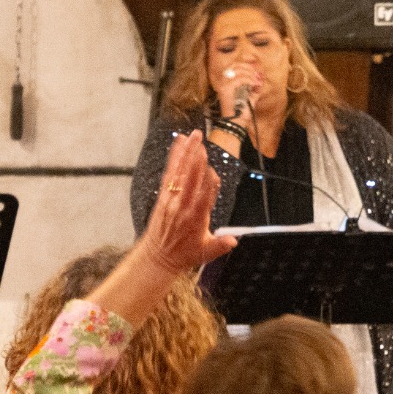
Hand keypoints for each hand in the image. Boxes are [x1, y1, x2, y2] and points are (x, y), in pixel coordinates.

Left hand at [139, 132, 237, 275]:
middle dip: (196, 160)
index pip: (203, 197)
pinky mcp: (164, 196)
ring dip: (186, 152)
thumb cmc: (184, 254)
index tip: (213, 173)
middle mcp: (182, 206)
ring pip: (179, 172)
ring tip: (193, 135)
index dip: (208, 184)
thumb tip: (234, 241)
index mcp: (195, 218)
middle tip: (201, 143)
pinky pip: (169, 173)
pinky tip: (179, 143)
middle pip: (190, 179)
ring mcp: (171, 199)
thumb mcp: (206, 253)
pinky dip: (174, 157)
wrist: (158, 257)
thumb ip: (220, 245)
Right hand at [216, 65, 260, 126]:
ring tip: (256, 82)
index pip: (234, 66)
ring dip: (250, 74)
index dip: (247, 66)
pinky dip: (248, 80)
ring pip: (237, 70)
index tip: (257, 72)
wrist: (236, 123)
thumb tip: (261, 78)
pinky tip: (254, 84)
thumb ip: (255, 87)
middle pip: (235, 65)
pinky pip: (239, 79)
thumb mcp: (251, 97)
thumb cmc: (242, 113)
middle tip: (257, 77)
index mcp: (227, 82)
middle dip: (249, 68)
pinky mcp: (225, 90)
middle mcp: (222, 82)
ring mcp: (222, 85)